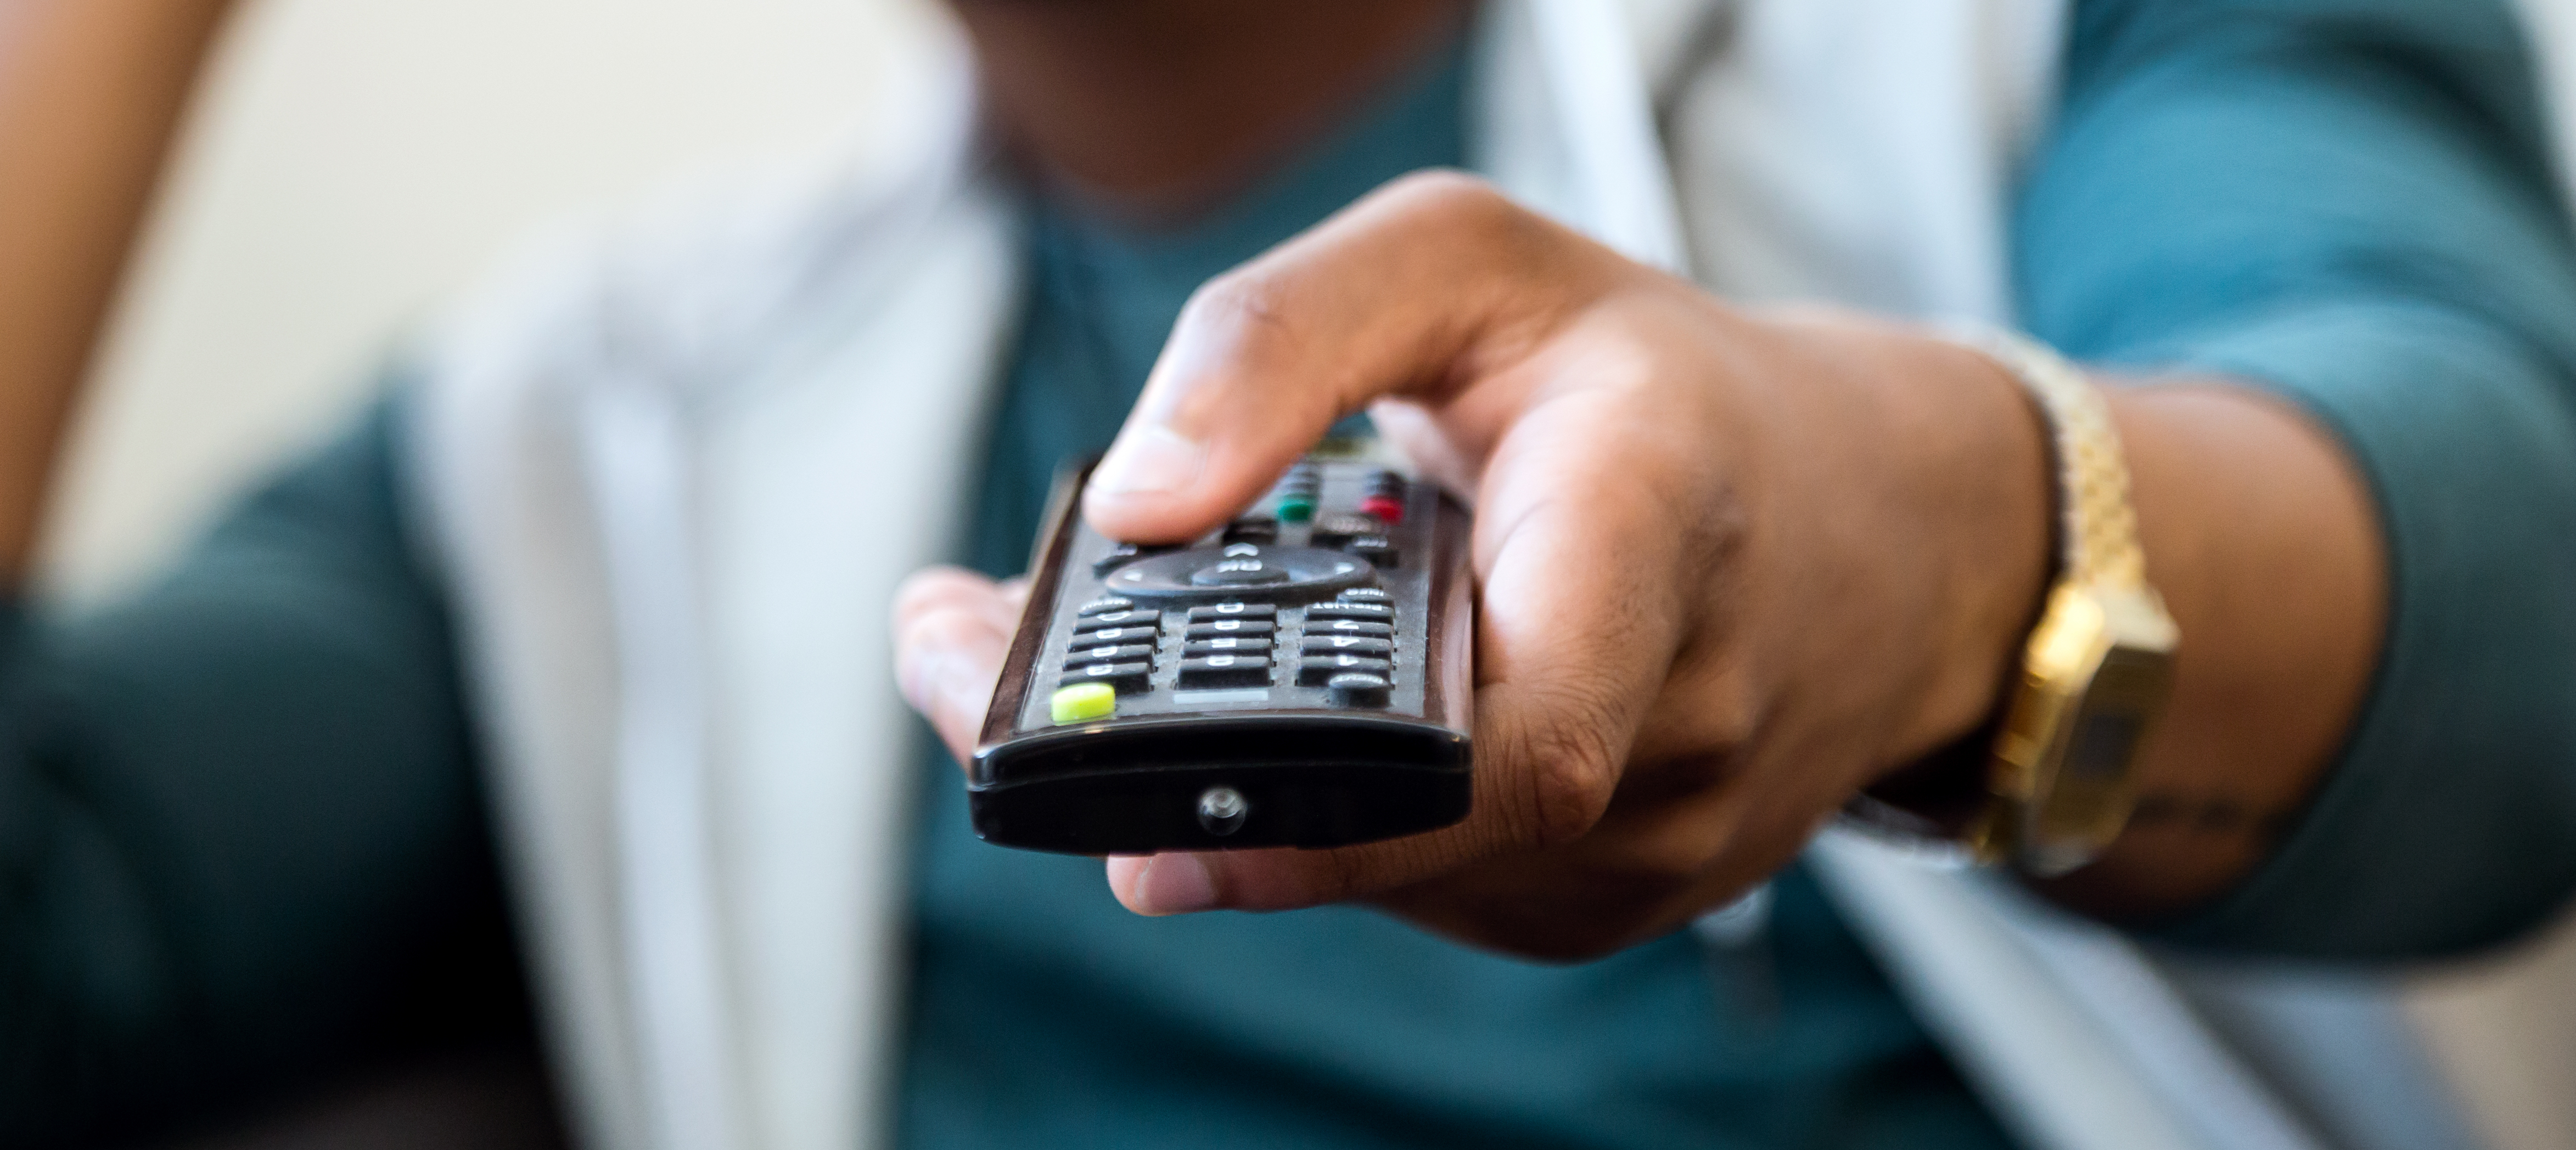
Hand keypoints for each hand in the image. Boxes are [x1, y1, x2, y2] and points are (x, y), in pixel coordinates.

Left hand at [896, 172, 2056, 958]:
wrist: (1868, 532)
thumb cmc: (1653, 389)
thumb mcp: (1470, 263)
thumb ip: (1288, 336)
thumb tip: (1132, 502)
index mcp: (1655, 532)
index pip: (1524, 741)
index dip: (1327, 813)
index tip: (1144, 826)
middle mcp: (1672, 723)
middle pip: (1406, 830)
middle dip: (1182, 783)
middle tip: (980, 676)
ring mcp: (1648, 843)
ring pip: (1387, 870)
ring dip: (1233, 793)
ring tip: (1125, 678)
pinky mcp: (1600, 897)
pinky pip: (1419, 885)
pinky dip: (1319, 815)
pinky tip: (1294, 725)